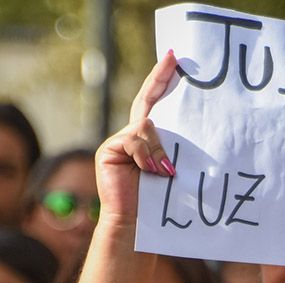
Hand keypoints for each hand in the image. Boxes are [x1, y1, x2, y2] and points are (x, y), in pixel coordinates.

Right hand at [94, 50, 179, 227]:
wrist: (135, 222)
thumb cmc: (157, 199)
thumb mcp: (168, 168)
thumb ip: (169, 148)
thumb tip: (167, 136)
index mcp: (148, 137)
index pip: (155, 101)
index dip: (162, 78)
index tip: (175, 58)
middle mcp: (133, 134)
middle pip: (147, 100)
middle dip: (161, 78)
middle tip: (174, 59)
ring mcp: (120, 140)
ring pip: (145, 125)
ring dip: (159, 148)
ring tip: (165, 171)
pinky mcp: (110, 149)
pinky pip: (134, 140)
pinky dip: (147, 155)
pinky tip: (151, 171)